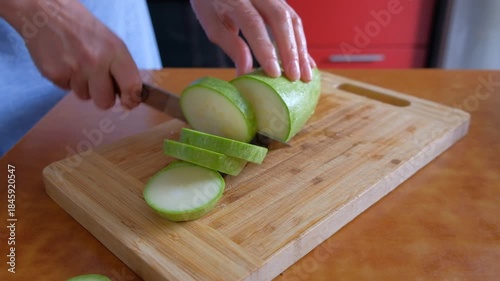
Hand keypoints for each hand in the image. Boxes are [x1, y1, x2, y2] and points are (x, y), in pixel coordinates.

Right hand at [3, 0, 142, 108]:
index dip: (131, 99)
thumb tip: (129, 95)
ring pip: (85, 96)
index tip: (129, 102)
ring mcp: (75, 69)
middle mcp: (96, 62)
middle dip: (102, 95)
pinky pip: (66, 89)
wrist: (46, 13)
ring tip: (77, 64)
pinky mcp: (55, 75)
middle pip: (105, 102)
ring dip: (82, 85)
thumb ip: (121, 67)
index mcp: (115, 51)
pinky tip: (65, 62)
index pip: (131, 86)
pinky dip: (67, 80)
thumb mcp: (111, 42)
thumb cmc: (82, 28)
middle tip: (97, 79)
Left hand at [190, 0, 315, 81]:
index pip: (254, 23)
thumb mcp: (212, 22)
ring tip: (305, 75)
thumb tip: (246, 72)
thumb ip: (230, 44)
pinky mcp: (281, 0)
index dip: (265, 50)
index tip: (274, 73)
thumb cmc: (211, 2)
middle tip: (294, 77)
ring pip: (292, 20)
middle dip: (290, 51)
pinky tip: (306, 62)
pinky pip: (294, 20)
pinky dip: (300, 43)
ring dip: (300, 49)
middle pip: (280, 20)